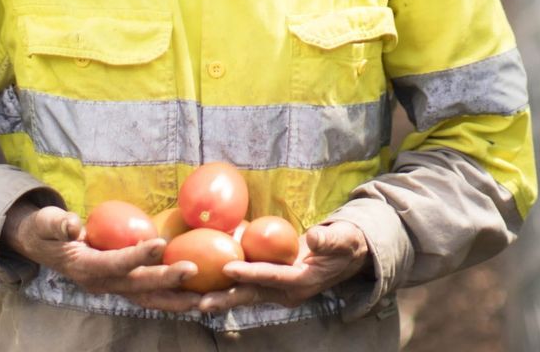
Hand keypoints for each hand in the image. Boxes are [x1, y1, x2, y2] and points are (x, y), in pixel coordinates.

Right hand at [0, 202, 199, 312]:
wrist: (42, 248)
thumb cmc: (46, 230)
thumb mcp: (46, 223)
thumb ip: (57, 224)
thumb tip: (71, 224)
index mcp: (85, 268)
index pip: (115, 263)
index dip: (136, 255)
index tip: (159, 243)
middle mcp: (102, 284)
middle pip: (138, 287)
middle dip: (166, 281)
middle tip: (193, 271)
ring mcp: (113, 288)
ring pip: (148, 299)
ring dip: (175, 300)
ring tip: (203, 299)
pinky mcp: (122, 285)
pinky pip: (149, 295)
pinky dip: (171, 298)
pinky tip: (194, 296)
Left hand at [196, 221, 370, 314]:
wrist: (347, 256)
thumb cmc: (346, 244)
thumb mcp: (344, 239)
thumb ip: (330, 239)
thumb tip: (316, 237)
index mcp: (303, 281)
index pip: (272, 277)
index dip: (251, 272)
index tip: (228, 268)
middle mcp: (287, 291)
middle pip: (252, 294)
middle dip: (226, 298)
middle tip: (199, 302)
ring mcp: (277, 289)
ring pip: (245, 294)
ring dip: (220, 296)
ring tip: (192, 301)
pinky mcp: (271, 283)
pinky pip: (246, 285)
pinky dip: (226, 286)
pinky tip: (203, 283)